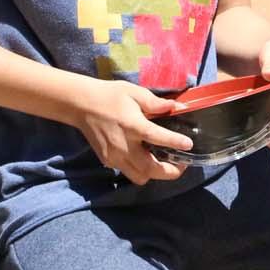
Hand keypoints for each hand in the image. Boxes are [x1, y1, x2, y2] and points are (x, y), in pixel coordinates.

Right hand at [73, 80, 189, 184]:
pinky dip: (140, 170)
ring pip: (140, 177)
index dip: (175, 143)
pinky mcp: (107, 161)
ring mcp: (114, 156)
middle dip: (170, 171)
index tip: (189, 145)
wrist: (80, 104)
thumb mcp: (134, 92)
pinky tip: (146, 157)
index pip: (157, 138)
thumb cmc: (110, 96)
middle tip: (182, 163)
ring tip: (164, 162)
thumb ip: (156, 103)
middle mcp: (124, 146)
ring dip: (155, 174)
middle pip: (150, 170)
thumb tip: (177, 107)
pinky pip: (128, 172)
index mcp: (133, 126)